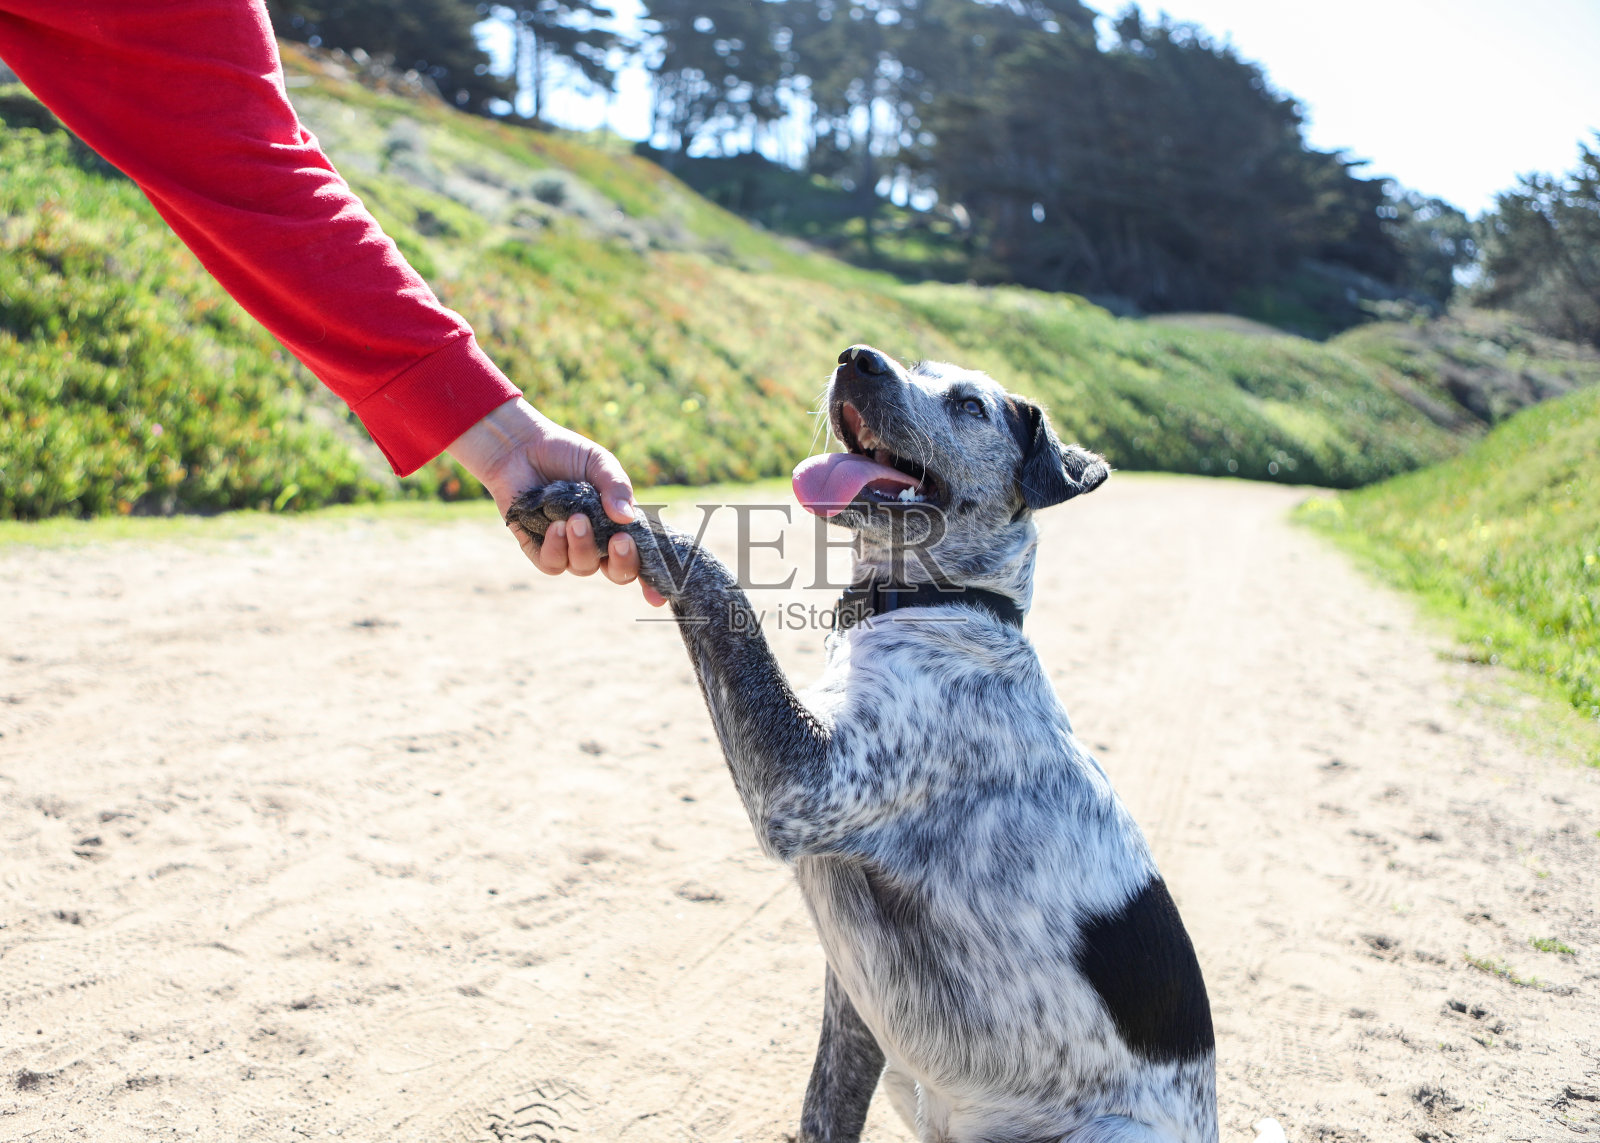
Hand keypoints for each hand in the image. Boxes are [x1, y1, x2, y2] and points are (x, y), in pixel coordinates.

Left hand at [446, 397, 665, 604]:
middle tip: (619, 540)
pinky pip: (552, 564)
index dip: (651, 580)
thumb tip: (627, 517)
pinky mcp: (538, 547)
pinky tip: (556, 526)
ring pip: (583, 567)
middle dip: (623, 563)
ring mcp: (567, 547)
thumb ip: (616, 486)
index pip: (641, 556)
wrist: (521, 446)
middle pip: (617, 572)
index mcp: (618, 524)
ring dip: (583, 546)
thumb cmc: (565, 453)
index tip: (658, 597)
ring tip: (576, 519)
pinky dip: (557, 548)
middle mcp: (596, 542)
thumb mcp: (599, 463)